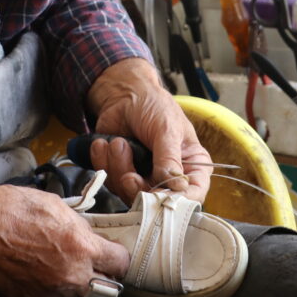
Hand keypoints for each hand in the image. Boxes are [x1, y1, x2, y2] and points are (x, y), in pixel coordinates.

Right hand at [0, 184, 128, 296]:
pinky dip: (53, 285)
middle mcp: (69, 276)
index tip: (114, 250)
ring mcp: (49, 292)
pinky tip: (41, 266)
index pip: (121, 263)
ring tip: (62, 260)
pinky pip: (53, 296)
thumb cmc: (5, 211)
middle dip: (102, 272)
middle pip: (105, 286)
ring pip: (78, 293)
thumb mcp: (52, 204)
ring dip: (78, 280)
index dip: (119, 254)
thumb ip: (78, 224)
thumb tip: (88, 232)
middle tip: (93, 258)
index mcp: (80, 248)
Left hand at [86, 58, 211, 203]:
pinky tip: (104, 144)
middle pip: (156, 201)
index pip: (193, 193)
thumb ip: (169, 158)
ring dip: (118, 168)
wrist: (124, 94)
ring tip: (117, 143)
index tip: (159, 198)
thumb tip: (176, 186)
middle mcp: (168, 175)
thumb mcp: (167, 129)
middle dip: (137, 187)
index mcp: (190, 164)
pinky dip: (103, 162)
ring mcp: (144, 175)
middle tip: (128, 175)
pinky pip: (109, 181)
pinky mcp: (120, 172)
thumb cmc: (154, 105)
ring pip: (129, 192)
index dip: (178, 202)